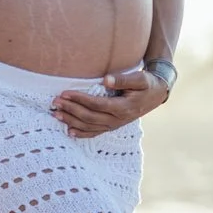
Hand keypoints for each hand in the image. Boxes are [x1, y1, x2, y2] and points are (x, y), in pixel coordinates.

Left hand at [52, 65, 167, 137]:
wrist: (156, 95)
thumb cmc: (146, 84)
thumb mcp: (140, 79)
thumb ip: (123, 79)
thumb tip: (105, 80)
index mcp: (123, 108)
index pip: (97, 105)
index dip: (80, 100)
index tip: (65, 93)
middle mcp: (117, 120)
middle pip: (90, 117)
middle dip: (71, 110)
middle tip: (55, 102)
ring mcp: (114, 125)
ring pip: (89, 127)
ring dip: (71, 121)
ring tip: (56, 114)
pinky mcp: (112, 126)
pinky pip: (95, 133)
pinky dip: (81, 133)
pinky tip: (69, 131)